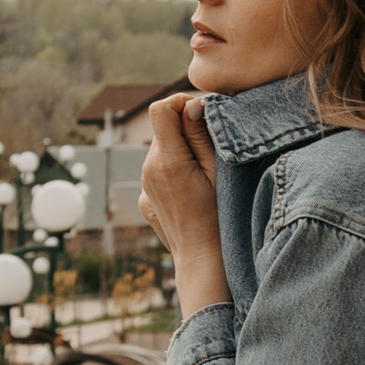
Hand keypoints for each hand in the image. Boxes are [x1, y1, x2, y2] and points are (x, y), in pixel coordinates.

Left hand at [140, 93, 231, 316]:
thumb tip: (190, 105)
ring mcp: (145, 186)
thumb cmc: (220, 217)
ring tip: (204, 176)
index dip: (182, 103)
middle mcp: (148, 170)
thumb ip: (201, 136)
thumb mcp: (218, 172)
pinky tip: (191, 194)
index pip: (161, 108)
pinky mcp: (146, 199)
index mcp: (167, 160)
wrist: (203, 261)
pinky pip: (159, 173)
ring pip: (162, 151)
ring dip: (181, 152)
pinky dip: (175, 173)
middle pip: (163, 129)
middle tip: (212, 150)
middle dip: (185, 129)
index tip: (203, 116)